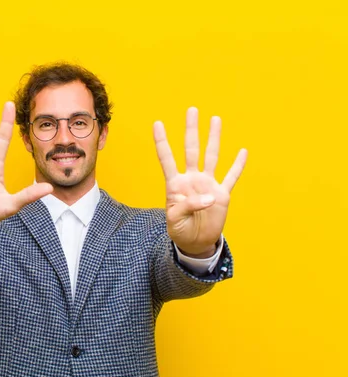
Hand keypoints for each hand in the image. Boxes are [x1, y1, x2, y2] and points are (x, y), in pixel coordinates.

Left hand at [152, 107, 246, 256]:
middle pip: (191, 149)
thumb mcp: (175, 220)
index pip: (167, 158)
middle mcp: (191, 179)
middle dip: (191, 130)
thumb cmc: (180, 230)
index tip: (157, 123)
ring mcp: (207, 184)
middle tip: (191, 110)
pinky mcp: (222, 194)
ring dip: (214, 138)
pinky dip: (238, 166)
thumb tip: (209, 196)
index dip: (162, 142)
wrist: (195, 242)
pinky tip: (243, 152)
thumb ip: (188, 206)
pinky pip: (231, 177)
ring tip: (215, 119)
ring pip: (211, 156)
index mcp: (175, 184)